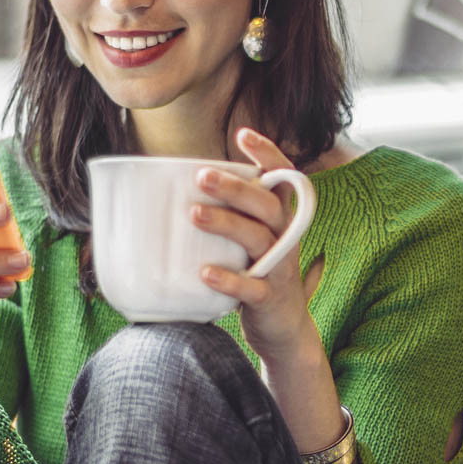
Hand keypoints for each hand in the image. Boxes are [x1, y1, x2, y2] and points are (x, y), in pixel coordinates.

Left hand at [192, 128, 322, 370]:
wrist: (283, 328)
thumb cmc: (256, 272)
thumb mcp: (251, 238)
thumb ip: (231, 213)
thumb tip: (177, 188)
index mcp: (280, 219)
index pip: (283, 178)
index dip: (268, 155)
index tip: (243, 134)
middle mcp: (285, 238)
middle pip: (267, 205)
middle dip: (236, 187)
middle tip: (201, 176)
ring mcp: (279, 268)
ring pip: (258, 239)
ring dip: (226, 224)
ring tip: (194, 214)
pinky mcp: (269, 298)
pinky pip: (252, 288)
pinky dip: (229, 280)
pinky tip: (205, 272)